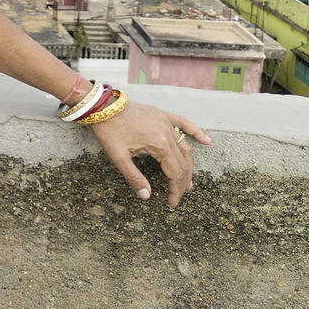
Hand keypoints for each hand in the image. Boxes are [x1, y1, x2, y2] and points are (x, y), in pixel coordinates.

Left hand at [87, 100, 210, 206]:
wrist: (101, 106)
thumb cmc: (108, 130)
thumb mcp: (118, 157)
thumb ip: (134, 177)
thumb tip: (146, 196)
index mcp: (158, 144)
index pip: (174, 173)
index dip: (175, 190)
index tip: (172, 202)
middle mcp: (167, 132)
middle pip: (182, 162)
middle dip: (182, 182)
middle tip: (179, 195)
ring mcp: (166, 122)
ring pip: (184, 147)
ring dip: (188, 165)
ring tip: (188, 181)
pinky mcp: (161, 115)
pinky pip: (183, 123)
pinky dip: (195, 132)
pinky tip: (206, 141)